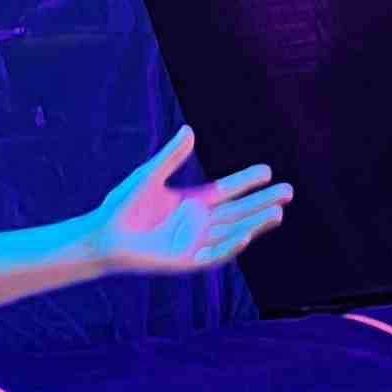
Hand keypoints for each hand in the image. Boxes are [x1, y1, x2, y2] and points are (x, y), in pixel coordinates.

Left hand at [93, 128, 291, 275]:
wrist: (103, 235)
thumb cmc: (122, 205)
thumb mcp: (149, 176)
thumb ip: (170, 156)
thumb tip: (189, 129)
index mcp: (193, 202)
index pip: (228, 190)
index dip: (247, 181)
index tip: (267, 171)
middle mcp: (199, 223)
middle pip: (238, 211)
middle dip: (263, 202)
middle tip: (288, 191)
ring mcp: (195, 243)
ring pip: (233, 232)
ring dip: (255, 224)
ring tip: (278, 212)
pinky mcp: (186, 261)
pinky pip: (214, 255)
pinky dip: (230, 246)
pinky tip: (245, 234)